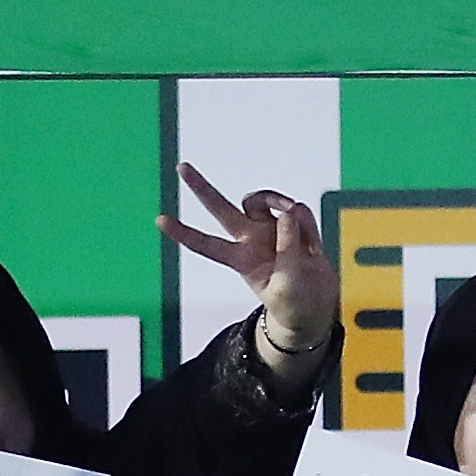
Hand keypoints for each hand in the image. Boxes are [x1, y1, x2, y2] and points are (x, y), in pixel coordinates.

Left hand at [166, 165, 333, 395]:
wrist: (316, 308)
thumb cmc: (294, 304)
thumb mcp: (288, 285)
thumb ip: (288, 250)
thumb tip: (289, 214)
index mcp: (241, 260)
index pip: (206, 244)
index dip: (183, 233)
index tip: (159, 220)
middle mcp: (251, 239)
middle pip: (220, 208)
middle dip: (201, 188)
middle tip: (180, 167)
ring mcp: (272, 229)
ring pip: (262, 199)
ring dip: (277, 200)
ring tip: (293, 214)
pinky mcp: (295, 224)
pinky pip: (299, 211)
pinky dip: (308, 225)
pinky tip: (313, 248)